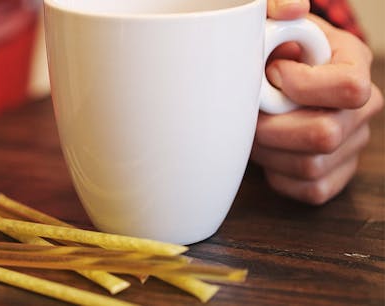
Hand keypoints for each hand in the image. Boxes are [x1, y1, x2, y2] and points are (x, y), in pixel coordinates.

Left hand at [250, 1, 383, 204]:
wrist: (272, 85)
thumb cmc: (271, 51)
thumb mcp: (271, 21)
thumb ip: (278, 8)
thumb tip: (293, 8)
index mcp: (354, 63)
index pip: (348, 88)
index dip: (299, 87)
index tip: (271, 74)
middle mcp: (362, 108)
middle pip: (326, 135)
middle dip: (272, 127)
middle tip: (251, 113)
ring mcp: (352, 144)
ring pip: (312, 167)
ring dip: (270, 152)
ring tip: (254, 131)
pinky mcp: (336, 174)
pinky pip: (311, 191)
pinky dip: (279, 176)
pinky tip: (269, 153)